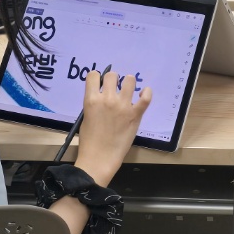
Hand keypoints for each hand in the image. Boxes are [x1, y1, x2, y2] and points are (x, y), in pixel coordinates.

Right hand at [73, 70, 152, 186]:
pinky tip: (144, 94)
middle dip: (112, 80)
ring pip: (129, 80)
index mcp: (91, 100)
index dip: (96, 78)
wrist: (100, 158)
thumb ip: (94, 104)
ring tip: (128, 91)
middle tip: (114, 89)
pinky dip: (146, 93)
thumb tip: (102, 97)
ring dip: (128, 83)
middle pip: (112, 75)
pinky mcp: (135, 114)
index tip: (100, 85)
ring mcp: (122, 105)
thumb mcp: (86, 117)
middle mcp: (107, 98)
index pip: (93, 75)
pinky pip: (146, 97)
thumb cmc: (89, 141)